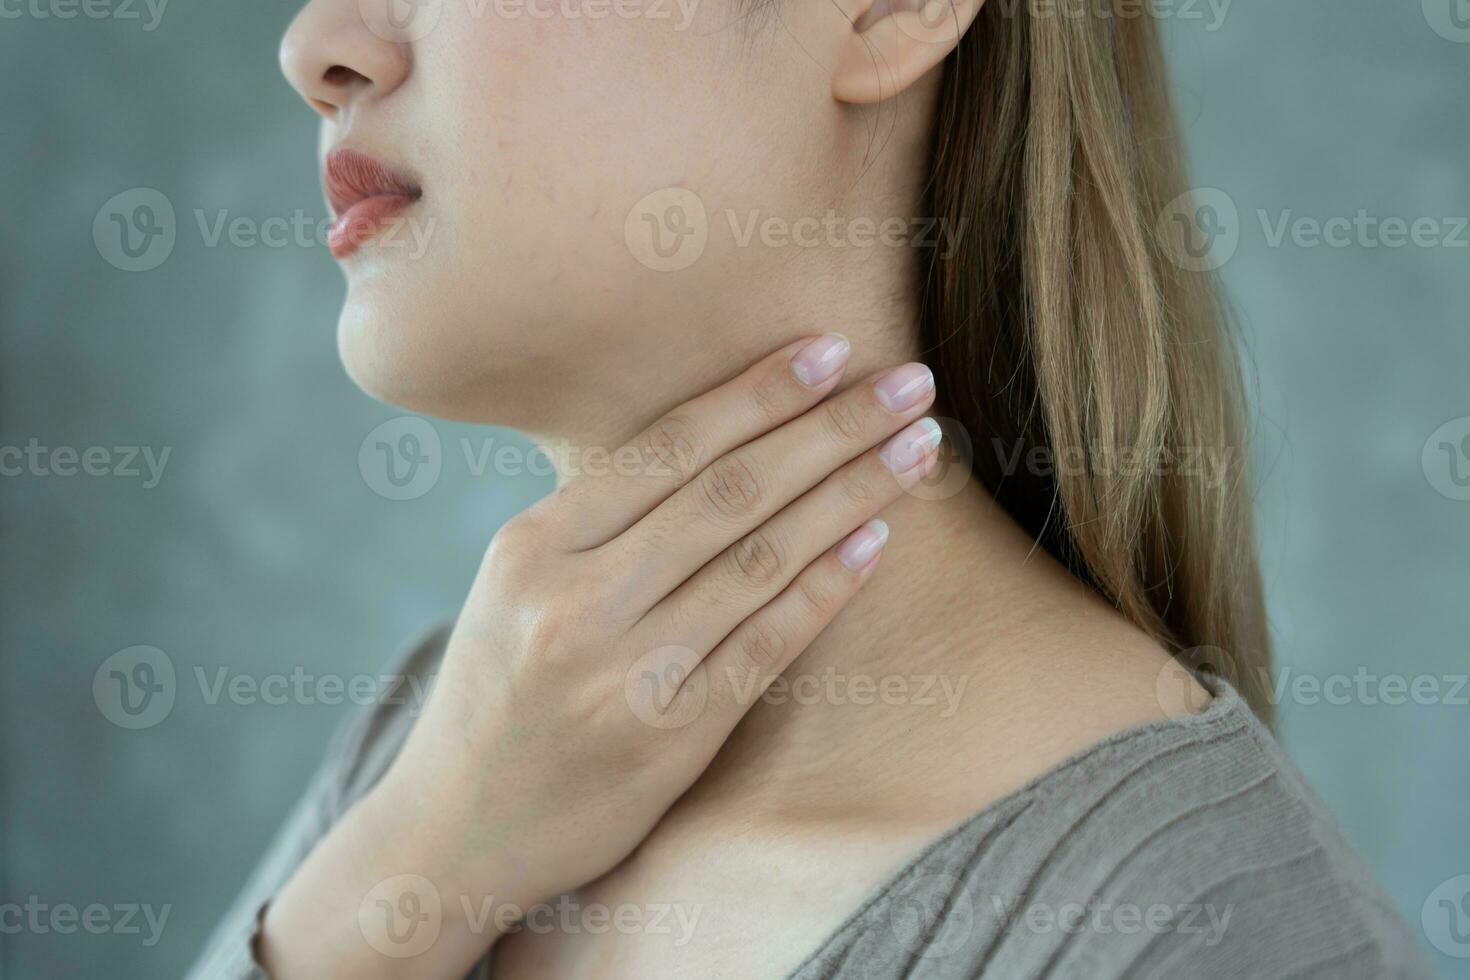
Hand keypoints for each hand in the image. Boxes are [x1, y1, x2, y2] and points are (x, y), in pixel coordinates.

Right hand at [260, 335, 941, 977]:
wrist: (453, 830)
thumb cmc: (498, 694)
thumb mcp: (514, 588)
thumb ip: (597, 524)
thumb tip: (720, 441)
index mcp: (533, 546)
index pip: (667, 446)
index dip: (759, 393)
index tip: (831, 350)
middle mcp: (575, 601)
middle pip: (730, 491)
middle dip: (832, 428)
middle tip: (909, 383)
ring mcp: (623, 673)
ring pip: (760, 558)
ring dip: (852, 494)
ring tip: (919, 448)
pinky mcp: (669, 738)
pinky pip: (765, 644)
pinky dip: (825, 587)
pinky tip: (877, 541)